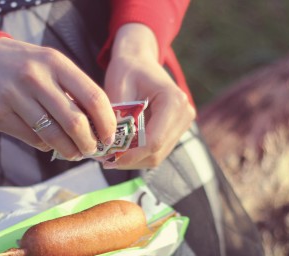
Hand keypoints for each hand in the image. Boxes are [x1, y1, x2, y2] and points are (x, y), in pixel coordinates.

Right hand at [0, 38, 115, 159]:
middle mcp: (35, 77)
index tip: (109, 137)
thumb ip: (74, 90)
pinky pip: (32, 139)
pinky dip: (46, 146)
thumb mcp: (50, 66)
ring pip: (53, 136)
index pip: (93, 97)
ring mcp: (14, 95)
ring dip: (70, 151)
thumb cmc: (24, 67)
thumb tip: (101, 126)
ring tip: (74, 153)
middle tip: (92, 150)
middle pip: (75, 122)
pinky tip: (49, 142)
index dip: (106, 122)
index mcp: (55, 63)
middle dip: (89, 143)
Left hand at [103, 24, 194, 168]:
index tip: (107, 160)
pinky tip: (120, 150)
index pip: (153, 141)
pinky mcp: (176, 130)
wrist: (139, 60)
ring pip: (156, 156)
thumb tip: (109, 148)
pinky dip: (138, 155)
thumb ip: (117, 118)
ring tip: (109, 156)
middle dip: (129, 160)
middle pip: (156, 152)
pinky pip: (156, 151)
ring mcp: (183, 123)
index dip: (130, 155)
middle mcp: (184, 113)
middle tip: (104, 161)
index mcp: (173, 101)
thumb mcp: (118, 89)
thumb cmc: (127, 70)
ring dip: (132, 160)